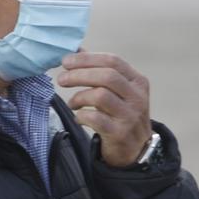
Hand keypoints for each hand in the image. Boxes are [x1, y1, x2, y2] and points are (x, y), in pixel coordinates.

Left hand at [58, 53, 153, 167]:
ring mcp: (130, 115)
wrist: (135, 148)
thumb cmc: (120, 113)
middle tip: (61, 79)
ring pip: (100, 96)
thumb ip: (99, 71)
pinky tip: (79, 117)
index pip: (113, 61)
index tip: (66, 61)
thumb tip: (76, 50)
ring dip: (79, 97)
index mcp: (137, 81)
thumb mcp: (118, 90)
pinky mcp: (119, 133)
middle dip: (79, 75)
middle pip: (106, 76)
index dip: (87, 58)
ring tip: (72, 103)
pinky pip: (94, 119)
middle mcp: (137, 96)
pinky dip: (81, 116)